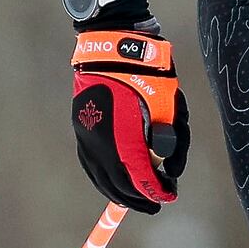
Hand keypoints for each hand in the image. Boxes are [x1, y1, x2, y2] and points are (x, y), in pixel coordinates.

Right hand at [67, 0, 187, 211]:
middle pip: (116, 180)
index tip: (168, 197)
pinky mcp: (80, 126)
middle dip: (136, 196)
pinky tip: (112, 184)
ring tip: (133, 200)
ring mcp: (85, 131)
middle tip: (155, 206)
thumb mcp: (168, 102)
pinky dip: (102, 177)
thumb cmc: (148, 69)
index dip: (153, 188)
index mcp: (122, 129)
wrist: (113, 42)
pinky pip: (89, 162)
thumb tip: (166, 168)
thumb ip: (169, 136)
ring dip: (116, 191)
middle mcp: (98, 135)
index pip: (137, 171)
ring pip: (98, 174)